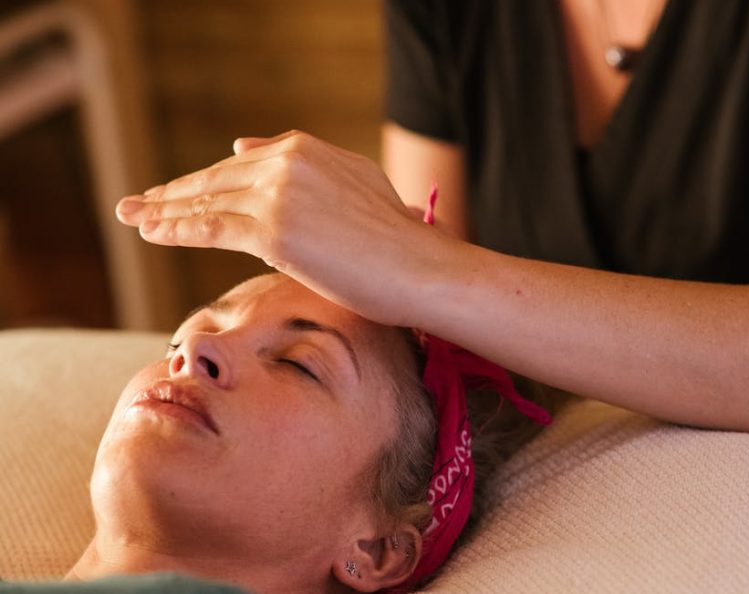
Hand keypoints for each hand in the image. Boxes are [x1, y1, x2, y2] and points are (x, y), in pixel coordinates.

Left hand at [116, 131, 442, 325]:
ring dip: (163, 211)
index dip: (202, 181)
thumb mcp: (350, 182)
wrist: (418, 266)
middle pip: (215, 179)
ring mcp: (278, 194)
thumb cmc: (393, 238)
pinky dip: (176, 229)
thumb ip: (299, 162)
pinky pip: (211, 229)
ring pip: (207, 202)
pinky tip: (151, 232)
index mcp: (304, 148)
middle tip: (135, 204)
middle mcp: (287, 162)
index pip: (238, 165)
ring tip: (132, 218)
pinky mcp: (273, 231)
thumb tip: (241, 144)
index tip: (174, 193)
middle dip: (171, 194)